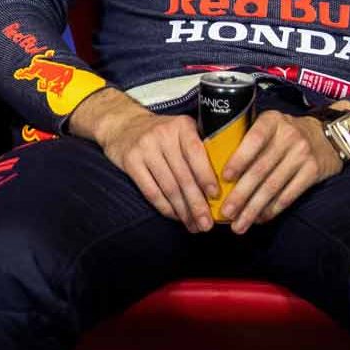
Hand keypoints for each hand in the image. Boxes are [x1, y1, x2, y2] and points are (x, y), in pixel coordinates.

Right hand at [80, 92, 218, 232]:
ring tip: (194, 225)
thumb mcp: (182, 130)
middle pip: (183, 175)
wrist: (122, 124)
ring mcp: (144, 148)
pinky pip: (151, 191)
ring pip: (168, 186)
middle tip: (207, 224)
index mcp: (182, 125)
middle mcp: (163, 134)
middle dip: (197, 203)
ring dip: (183, 210)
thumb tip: (227, 184)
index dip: (206, 176)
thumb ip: (201, 148)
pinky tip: (175, 216)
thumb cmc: (162, 133)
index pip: (196, 153)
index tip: (216, 196)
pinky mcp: (130, 161)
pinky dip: (165, 207)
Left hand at [217, 110, 342, 232]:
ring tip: (239, 224)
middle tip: (226, 212)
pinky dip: (272, 209)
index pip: (253, 140)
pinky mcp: (313, 171)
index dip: (238, 159)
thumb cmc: (285, 133)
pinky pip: (289, 194)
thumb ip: (247, 138)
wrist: (328, 136)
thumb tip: (214, 165)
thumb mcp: (269, 125)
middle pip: (260, 170)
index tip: (224, 178)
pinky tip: (260, 218)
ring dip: (253, 208)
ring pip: (273, 186)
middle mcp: (288, 136)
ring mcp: (303, 154)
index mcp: (271, 121)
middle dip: (241, 194)